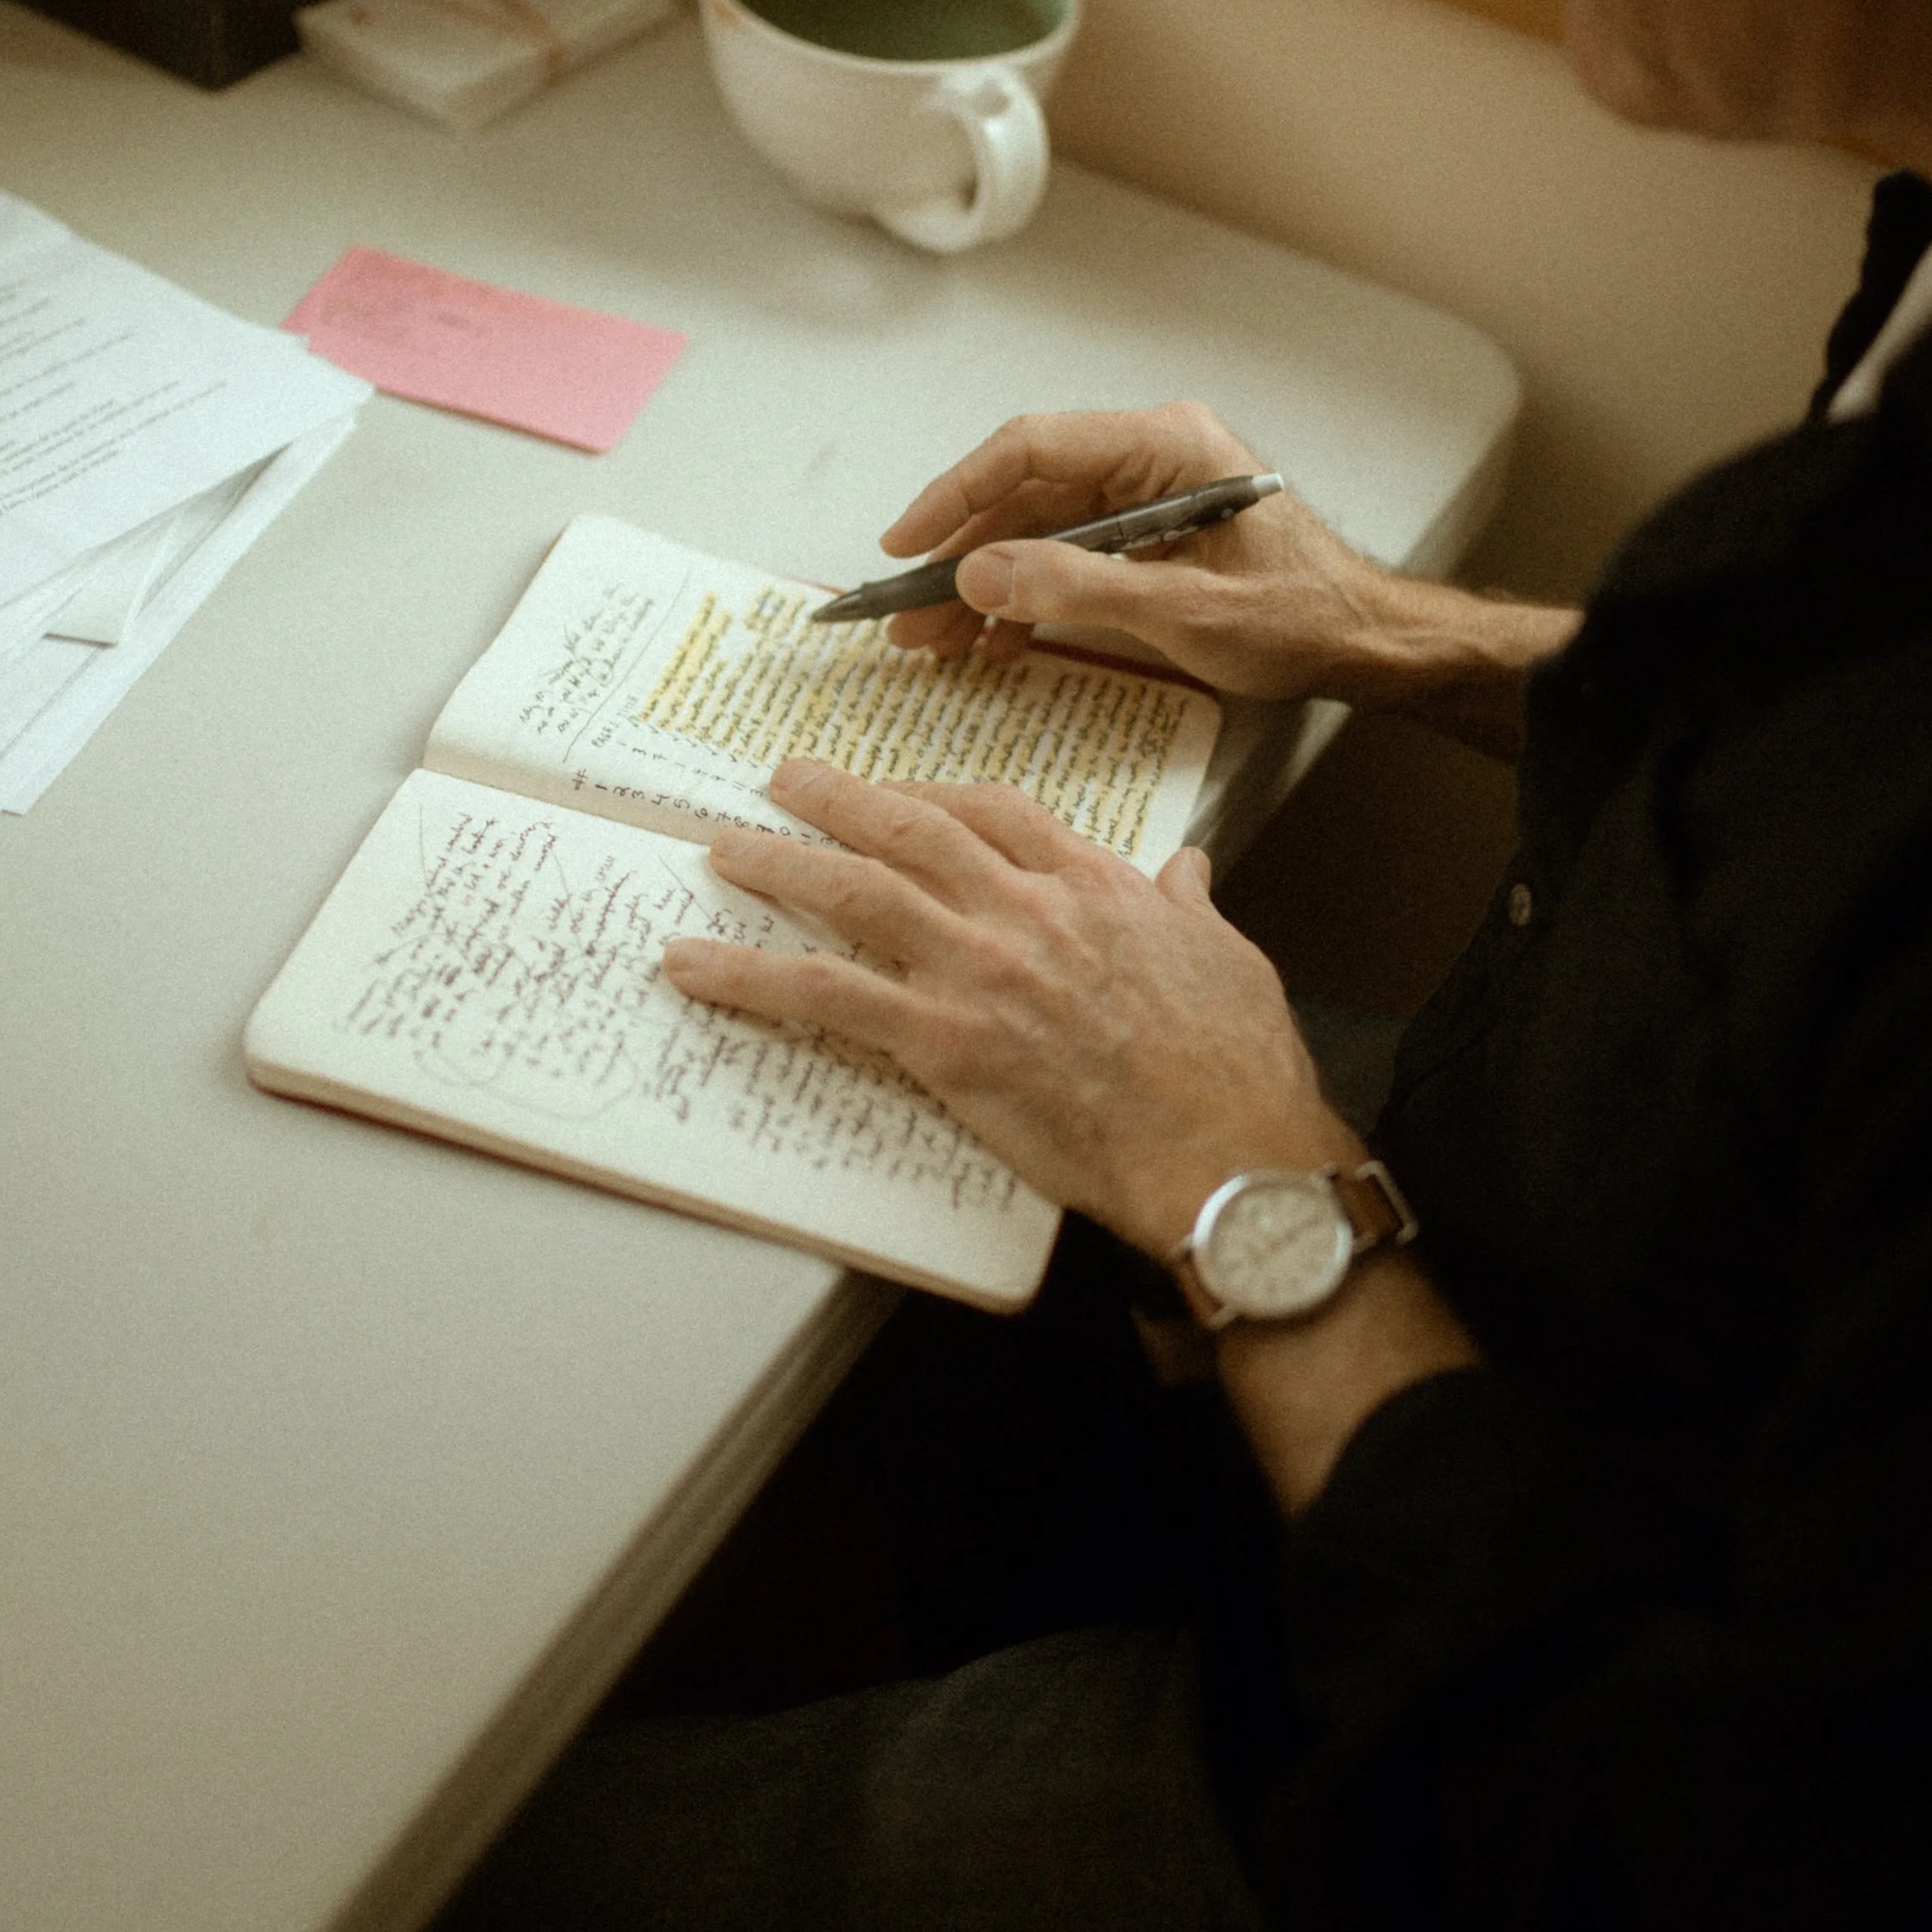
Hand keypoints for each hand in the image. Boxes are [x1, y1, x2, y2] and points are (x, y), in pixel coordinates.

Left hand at [658, 755, 1345, 1255]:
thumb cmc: (1236, 1068)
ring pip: (855, 893)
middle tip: (786, 780)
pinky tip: (695, 964)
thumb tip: (1184, 868)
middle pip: (910, 830)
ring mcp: (978, 972)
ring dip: (778, 863)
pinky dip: (749, 975)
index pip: (996, 812)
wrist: (1226, 1151)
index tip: (899, 794)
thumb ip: (1187, 904)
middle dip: (839, 798)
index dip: (933, 795)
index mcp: (1093, 887)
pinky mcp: (943, 1043)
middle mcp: (1025, 912)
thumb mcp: (1226, 957)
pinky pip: (825, 996)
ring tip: (725, 847)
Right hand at [877, 403, 1581, 755]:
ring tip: (933, 641)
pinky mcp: (1142, 535)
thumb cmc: (1303, 616)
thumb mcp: (1190, 612)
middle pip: (1025, 493)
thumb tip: (983, 571)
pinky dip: (1023, 598)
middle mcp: (1149, 456)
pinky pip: (1063, 556)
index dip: (959, 494)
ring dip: (982, 585)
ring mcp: (1143, 494)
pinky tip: (987, 641)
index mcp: (1167, 444)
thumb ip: (1084, 588)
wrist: (1364, 641)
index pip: (1034, 448)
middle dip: (960, 557)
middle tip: (907, 617)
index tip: (907, 542)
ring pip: (1035, 530)